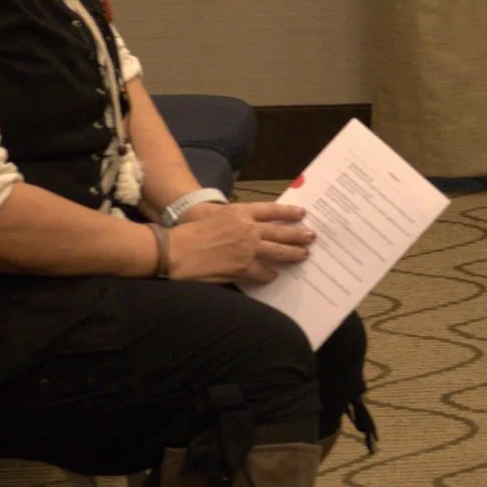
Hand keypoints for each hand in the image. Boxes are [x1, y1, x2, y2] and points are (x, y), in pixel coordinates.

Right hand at [168, 200, 312, 283]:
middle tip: (312, 236)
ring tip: (303, 255)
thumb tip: (246, 221)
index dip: (289, 212)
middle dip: (298, 234)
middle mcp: (248, 229)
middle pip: (281, 232)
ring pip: (278, 252)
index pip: (272, 210)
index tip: (302, 213)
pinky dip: (269, 275)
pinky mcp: (242, 268)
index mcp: (240, 212)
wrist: (174, 251)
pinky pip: (263, 272)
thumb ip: (232, 217)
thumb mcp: (212, 214)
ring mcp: (248, 249)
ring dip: (293, 254)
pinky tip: (272, 276)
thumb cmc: (188, 231)